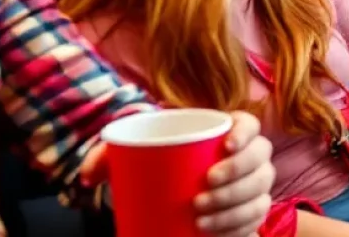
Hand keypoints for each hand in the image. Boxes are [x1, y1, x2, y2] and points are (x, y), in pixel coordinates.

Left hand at [82, 112, 272, 235]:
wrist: (169, 197)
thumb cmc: (159, 168)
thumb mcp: (133, 158)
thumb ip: (106, 157)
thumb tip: (87, 176)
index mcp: (228, 131)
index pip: (250, 122)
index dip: (245, 132)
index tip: (224, 146)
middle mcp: (249, 154)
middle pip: (260, 158)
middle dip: (237, 175)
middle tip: (202, 191)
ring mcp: (254, 183)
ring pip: (261, 190)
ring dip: (236, 206)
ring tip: (201, 220)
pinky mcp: (251, 211)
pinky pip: (258, 218)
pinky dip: (241, 226)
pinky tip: (217, 234)